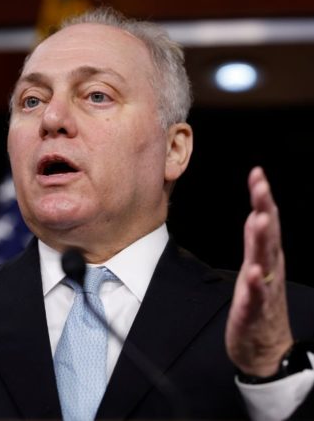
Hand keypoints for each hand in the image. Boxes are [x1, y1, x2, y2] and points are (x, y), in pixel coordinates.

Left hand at [226, 167, 292, 376]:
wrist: (266, 349)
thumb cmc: (260, 305)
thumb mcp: (256, 267)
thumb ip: (257, 242)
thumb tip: (257, 212)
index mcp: (266, 258)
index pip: (265, 222)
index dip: (262, 198)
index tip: (257, 173)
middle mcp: (269, 269)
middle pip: (268, 234)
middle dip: (264, 208)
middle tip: (261, 184)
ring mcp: (263, 290)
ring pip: (264, 261)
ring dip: (262, 240)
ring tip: (260, 218)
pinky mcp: (253, 311)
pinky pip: (255, 297)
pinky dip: (255, 284)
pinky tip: (253, 273)